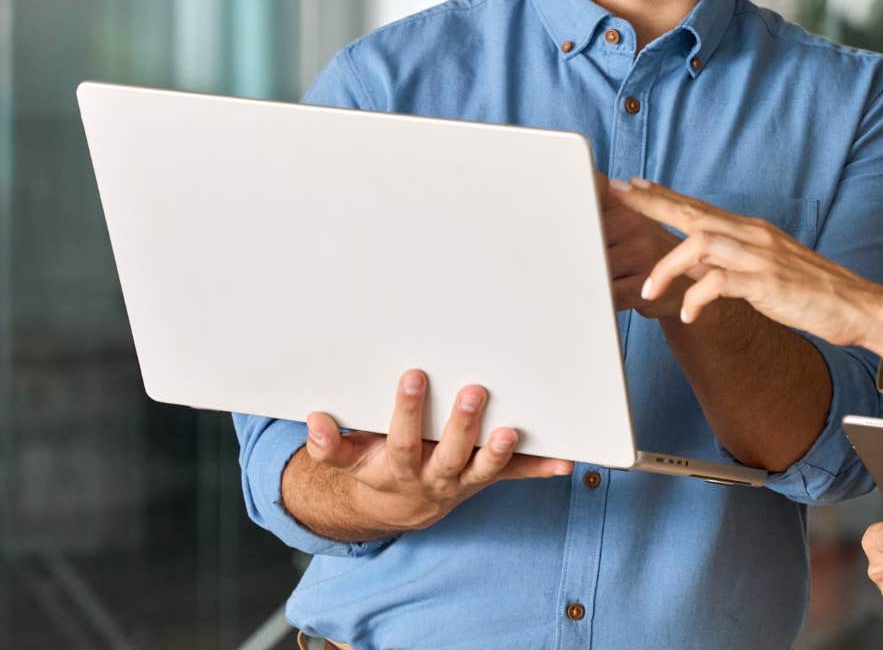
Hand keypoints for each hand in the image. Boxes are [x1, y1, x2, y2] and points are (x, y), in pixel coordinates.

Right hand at [298, 369, 572, 533]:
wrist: (398, 506)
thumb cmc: (375, 467)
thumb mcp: (347, 460)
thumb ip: (330, 445)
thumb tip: (315, 422)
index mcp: (399, 467)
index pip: (402, 439)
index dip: (406, 411)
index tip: (413, 375)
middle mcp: (435, 477)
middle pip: (449, 453)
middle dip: (461, 424)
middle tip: (474, 390)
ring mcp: (465, 480)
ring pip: (484, 469)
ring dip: (500, 452)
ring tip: (512, 431)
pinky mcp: (487, 478)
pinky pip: (516, 476)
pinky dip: (541, 469)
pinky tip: (567, 461)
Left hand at [609, 177, 882, 355]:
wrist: (857, 306)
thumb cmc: (810, 291)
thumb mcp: (763, 270)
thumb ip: (728, 262)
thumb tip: (692, 263)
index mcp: (751, 231)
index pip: (699, 205)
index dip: (663, 194)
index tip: (631, 185)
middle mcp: (753, 235)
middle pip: (694, 211)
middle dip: (652, 203)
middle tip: (617, 196)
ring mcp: (761, 257)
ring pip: (702, 242)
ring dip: (669, 265)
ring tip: (649, 289)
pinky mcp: (769, 284)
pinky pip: (722, 282)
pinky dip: (698, 296)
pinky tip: (689, 314)